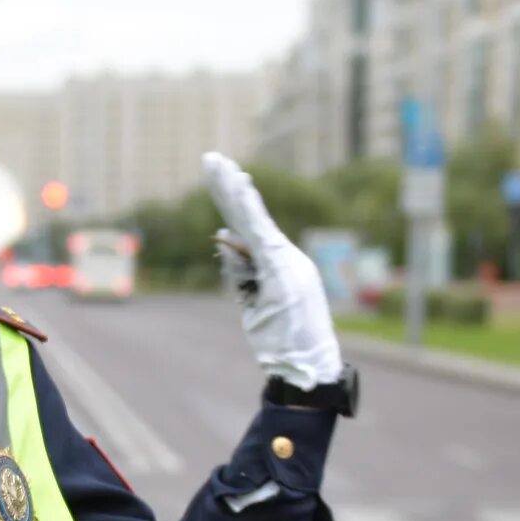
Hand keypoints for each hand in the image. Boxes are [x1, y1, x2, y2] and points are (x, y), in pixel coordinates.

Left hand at [203, 152, 342, 388]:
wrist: (309, 363)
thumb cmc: (285, 337)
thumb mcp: (255, 301)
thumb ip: (241, 271)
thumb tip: (223, 237)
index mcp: (277, 261)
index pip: (249, 225)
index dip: (236, 198)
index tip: (223, 172)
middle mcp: (283, 256)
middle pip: (248, 216)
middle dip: (228, 186)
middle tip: (210, 157)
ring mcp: (284, 261)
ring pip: (252, 223)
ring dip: (234, 193)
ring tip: (218, 166)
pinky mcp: (282, 271)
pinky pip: (261, 236)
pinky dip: (250, 212)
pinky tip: (239, 189)